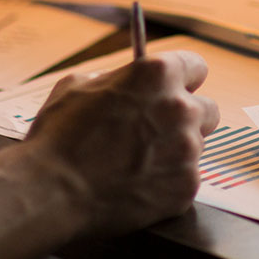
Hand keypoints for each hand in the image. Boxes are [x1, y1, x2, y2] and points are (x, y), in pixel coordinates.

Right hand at [23, 50, 219, 235]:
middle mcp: (181, 108)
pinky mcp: (186, 186)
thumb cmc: (59, 137)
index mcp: (158, 74)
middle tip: (157, 132)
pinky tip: (138, 186)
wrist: (51, 192)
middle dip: (186, 119)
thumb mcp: (77, 86)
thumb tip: (124, 84)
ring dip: (175, 152)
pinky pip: (186, 179)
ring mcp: (187, 149)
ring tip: (138, 164)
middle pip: (206, 110)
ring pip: (196, 147)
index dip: (183, 79)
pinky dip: (168, 183)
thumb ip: (115, 79)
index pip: (196, 67)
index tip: (175, 89)